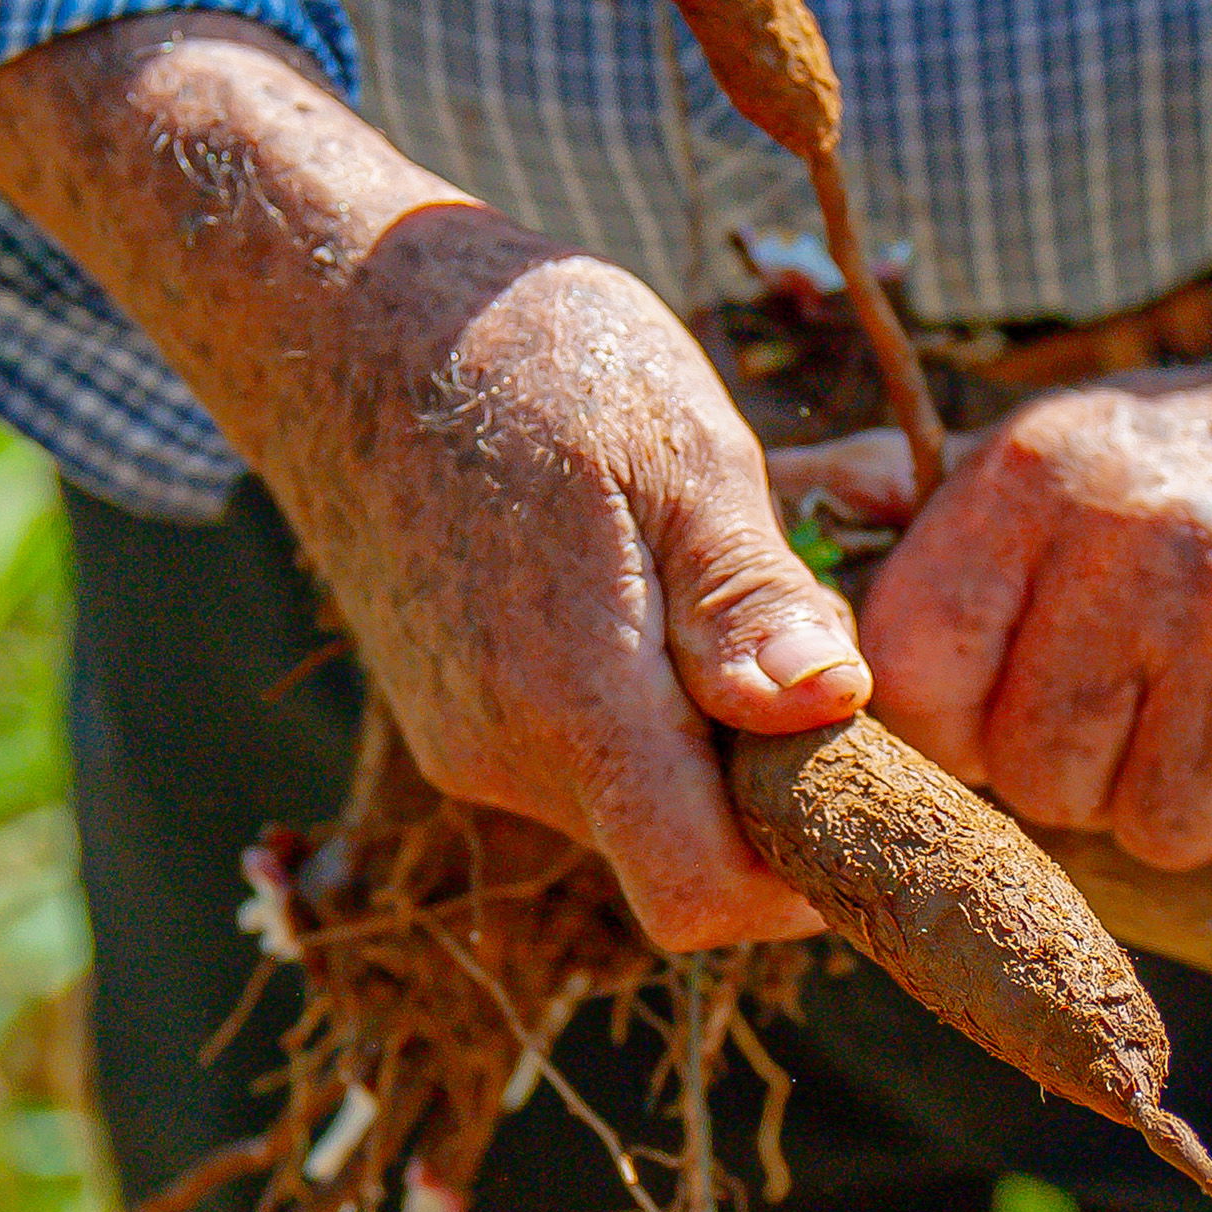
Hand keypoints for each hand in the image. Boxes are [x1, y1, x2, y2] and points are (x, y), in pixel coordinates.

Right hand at [0, 16, 867, 948]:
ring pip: (643, 797)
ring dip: (716, 718)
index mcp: (573, 701)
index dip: (804, 877)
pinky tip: (659, 577)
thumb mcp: (680, 448)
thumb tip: (829, 704)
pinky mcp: (453, 716)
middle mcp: (506, 755)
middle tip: (827, 621)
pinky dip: (651, 692)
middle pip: (687, 849)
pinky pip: (587, 748)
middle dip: (776, 768)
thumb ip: (750, 595)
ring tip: (738, 571)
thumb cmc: (529, 358)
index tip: (873, 774)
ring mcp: (469, 744)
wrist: (338, 314)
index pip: (703, 898)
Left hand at [780, 295, 1211, 887]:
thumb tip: (802, 653)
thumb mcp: (1070, 460)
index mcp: (1034, 477)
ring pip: (1162, 834)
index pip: (912, 682)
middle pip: (1040, 782)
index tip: (1026, 702)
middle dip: (1101, 769)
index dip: (963, 729)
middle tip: (1178, 684)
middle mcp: (1136, 539)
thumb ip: (944, 558)